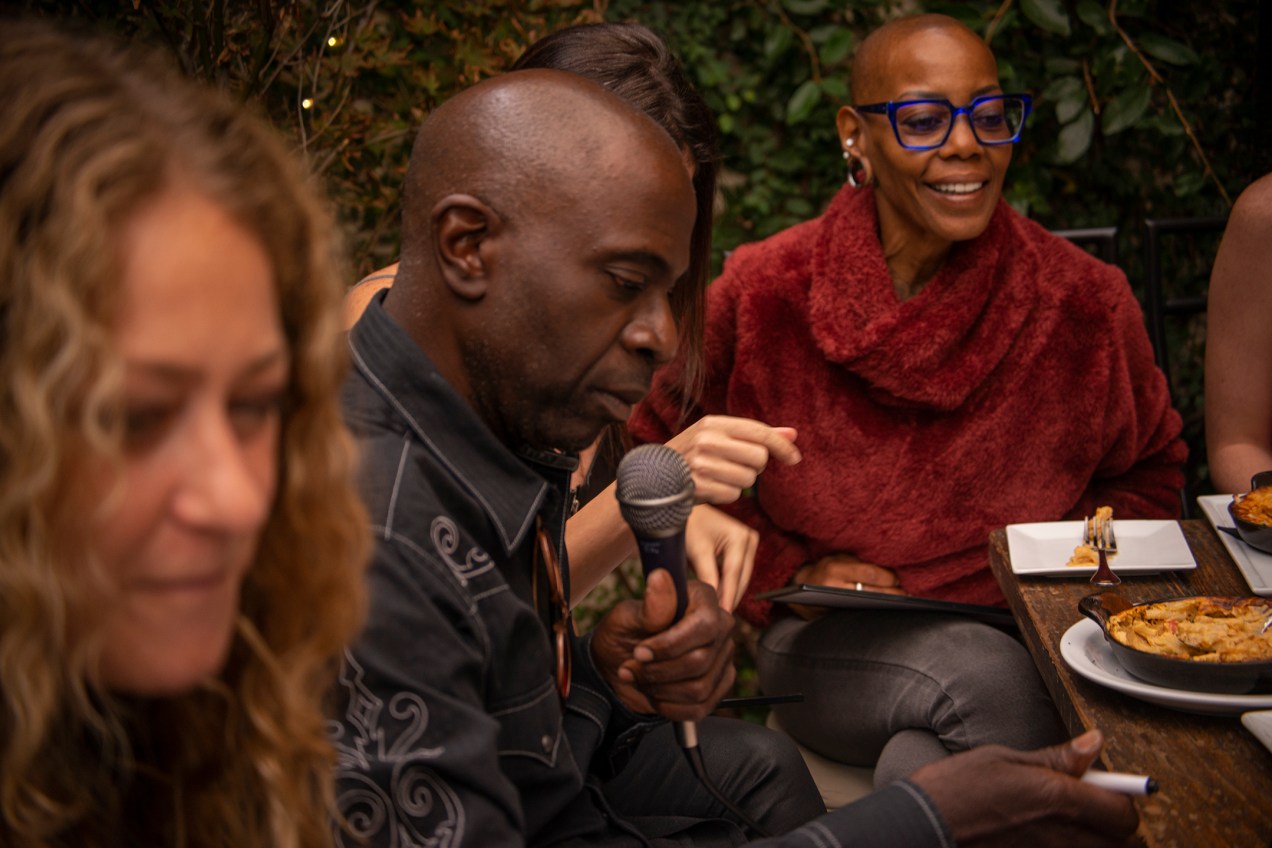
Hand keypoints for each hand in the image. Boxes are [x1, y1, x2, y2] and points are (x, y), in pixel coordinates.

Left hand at [591, 570, 735, 721]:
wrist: (619, 664)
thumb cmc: (624, 633)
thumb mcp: (626, 617)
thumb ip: (649, 605)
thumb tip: (661, 577)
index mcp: (702, 599)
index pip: (704, 625)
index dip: (670, 644)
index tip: (640, 652)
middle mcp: (720, 626)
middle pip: (700, 661)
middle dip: (658, 671)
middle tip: (632, 666)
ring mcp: (723, 656)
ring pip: (700, 687)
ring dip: (660, 690)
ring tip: (640, 679)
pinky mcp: (720, 684)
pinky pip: (701, 708)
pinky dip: (669, 707)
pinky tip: (654, 694)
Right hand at [666, 415, 800, 504]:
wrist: (651, 477)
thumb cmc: (693, 456)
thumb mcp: (719, 438)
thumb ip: (756, 436)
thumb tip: (793, 434)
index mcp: (713, 423)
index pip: (759, 432)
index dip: (782, 446)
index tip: (795, 459)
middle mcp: (706, 440)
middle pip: (759, 458)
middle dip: (755, 467)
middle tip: (738, 467)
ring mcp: (700, 464)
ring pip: (748, 479)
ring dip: (740, 483)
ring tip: (720, 478)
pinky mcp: (697, 486)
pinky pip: (733, 495)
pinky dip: (727, 495)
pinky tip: (711, 489)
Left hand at [685, 504, 756, 610]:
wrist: (686, 510)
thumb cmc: (689, 523)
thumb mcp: (697, 551)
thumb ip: (707, 575)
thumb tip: (714, 598)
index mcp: (740, 537)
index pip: (734, 574)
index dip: (728, 596)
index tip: (723, 614)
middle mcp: (749, 539)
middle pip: (741, 577)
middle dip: (730, 596)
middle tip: (720, 618)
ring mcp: (748, 543)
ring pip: (740, 577)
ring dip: (729, 592)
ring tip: (718, 610)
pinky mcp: (742, 548)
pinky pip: (736, 572)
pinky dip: (728, 583)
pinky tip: (719, 596)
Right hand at [788, 553, 903, 619]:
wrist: (798, 588)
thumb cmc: (825, 569)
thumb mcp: (838, 558)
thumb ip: (858, 562)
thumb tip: (888, 569)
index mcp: (836, 569)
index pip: (869, 573)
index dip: (887, 577)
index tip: (898, 579)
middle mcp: (833, 587)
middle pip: (871, 593)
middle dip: (892, 595)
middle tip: (906, 595)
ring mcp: (832, 605)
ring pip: (866, 607)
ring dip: (885, 606)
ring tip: (900, 604)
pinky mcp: (834, 617)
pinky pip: (858, 616)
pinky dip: (873, 613)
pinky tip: (885, 611)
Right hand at [911, 730, 1139, 847]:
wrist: (922, 826)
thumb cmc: (953, 790)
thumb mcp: (1003, 759)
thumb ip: (1055, 758)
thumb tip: (1092, 744)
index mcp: (1057, 798)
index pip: (1123, 812)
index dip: (1124, 799)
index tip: (1113, 788)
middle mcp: (1061, 835)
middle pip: (1122, 843)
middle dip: (1116, 826)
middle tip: (1094, 807)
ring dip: (1096, 840)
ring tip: (1071, 823)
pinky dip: (1069, 847)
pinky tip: (1048, 836)